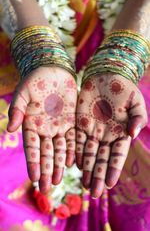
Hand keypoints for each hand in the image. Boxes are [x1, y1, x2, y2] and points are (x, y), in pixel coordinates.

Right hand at [7, 67, 76, 192]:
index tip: (34, 177)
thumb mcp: (22, 94)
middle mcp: (45, 129)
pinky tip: (73, 162)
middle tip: (48, 188)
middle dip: (46, 170)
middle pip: (46, 153)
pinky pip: (73, 138)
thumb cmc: (34, 80)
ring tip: (59, 180)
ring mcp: (59, 126)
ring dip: (59, 165)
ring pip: (59, 149)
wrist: (53, 70)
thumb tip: (11, 130)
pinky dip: (72, 150)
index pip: (31, 147)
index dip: (33, 162)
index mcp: (31, 124)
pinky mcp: (72, 121)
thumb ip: (17, 111)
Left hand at [76, 73, 146, 197]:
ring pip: (89, 153)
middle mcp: (106, 135)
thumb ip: (137, 118)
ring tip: (83, 184)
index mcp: (120, 133)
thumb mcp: (136, 102)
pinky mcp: (80, 123)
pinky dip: (76, 152)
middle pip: (101, 159)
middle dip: (98, 175)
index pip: (117, 156)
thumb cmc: (124, 89)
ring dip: (86, 168)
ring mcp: (92, 130)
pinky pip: (77, 140)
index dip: (113, 169)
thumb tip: (133, 135)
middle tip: (93, 193)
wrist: (107, 75)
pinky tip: (75, 164)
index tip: (109, 184)